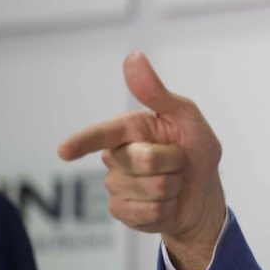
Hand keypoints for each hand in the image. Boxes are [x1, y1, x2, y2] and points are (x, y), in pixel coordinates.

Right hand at [58, 52, 225, 269]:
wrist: (204, 194)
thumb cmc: (196, 151)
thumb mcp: (187, 118)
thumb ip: (158, 93)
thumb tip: (132, 57)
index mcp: (129, 129)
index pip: (102, 134)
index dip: (83, 141)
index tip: (65, 151)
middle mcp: (116, 156)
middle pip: (142, 159)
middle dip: (173, 161)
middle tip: (180, 161)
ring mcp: (116, 185)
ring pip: (147, 188)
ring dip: (172, 186)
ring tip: (174, 181)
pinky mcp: (122, 211)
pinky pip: (146, 212)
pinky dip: (166, 208)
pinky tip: (166, 203)